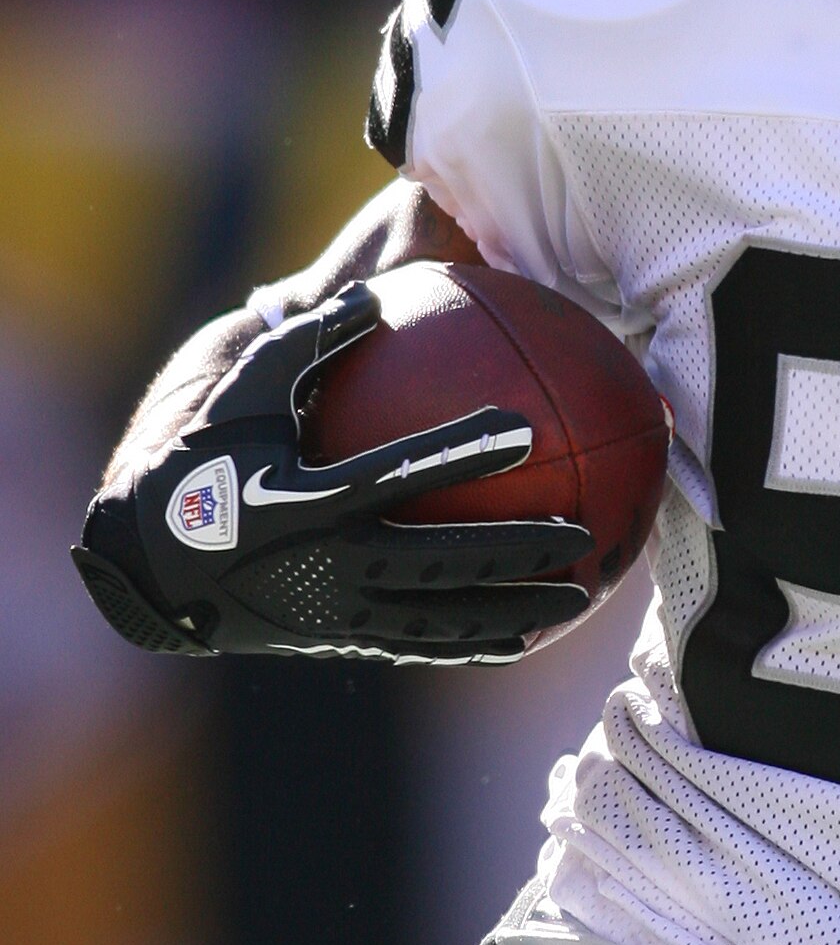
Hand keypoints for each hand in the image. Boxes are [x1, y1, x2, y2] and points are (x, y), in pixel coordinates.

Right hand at [73, 284, 589, 664]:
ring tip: (581, 598)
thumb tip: (375, 297)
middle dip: (517, 553)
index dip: (462, 452)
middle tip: (585, 536)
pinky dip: (476, 645)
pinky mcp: (341, 642)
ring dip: (516, 611)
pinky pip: (421, 647)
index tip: (526, 432)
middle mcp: (328, 567)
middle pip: (442, 562)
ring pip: (443, 619)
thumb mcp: (240, 395)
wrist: (149, 568)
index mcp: (305, 502)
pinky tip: (526, 637)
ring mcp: (337, 615)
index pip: (398, 474)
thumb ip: (309, 345)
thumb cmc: (199, 464)